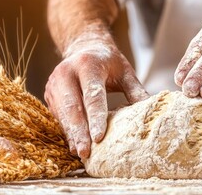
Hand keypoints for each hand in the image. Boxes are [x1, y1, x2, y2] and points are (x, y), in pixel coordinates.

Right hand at [44, 27, 148, 157]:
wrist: (84, 47)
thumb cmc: (108, 62)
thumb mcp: (125, 72)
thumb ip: (136, 91)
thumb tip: (151, 111)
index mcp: (88, 64)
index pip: (92, 95)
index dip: (96, 117)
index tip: (99, 137)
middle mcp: (66, 73)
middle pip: (73, 107)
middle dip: (79, 132)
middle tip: (86, 153)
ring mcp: (55, 83)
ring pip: (62, 114)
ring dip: (72, 135)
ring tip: (81, 153)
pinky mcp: (50, 93)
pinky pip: (58, 115)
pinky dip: (67, 130)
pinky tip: (74, 145)